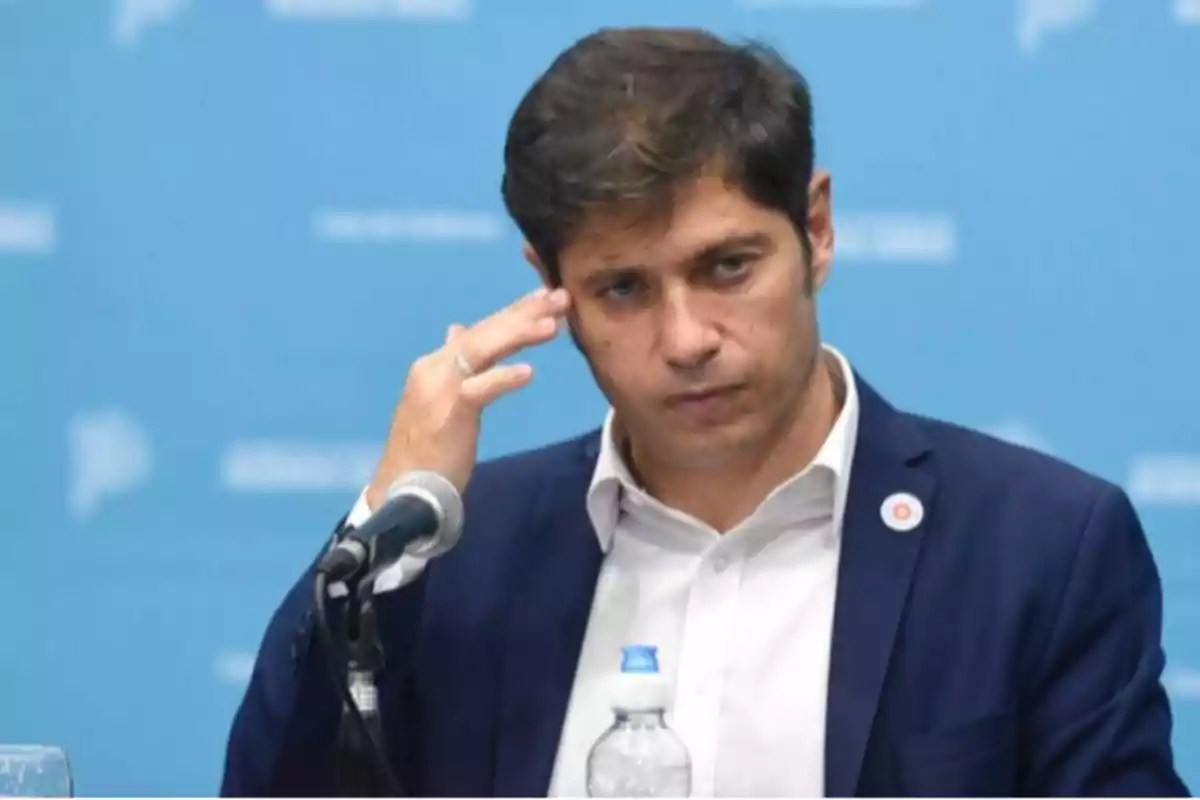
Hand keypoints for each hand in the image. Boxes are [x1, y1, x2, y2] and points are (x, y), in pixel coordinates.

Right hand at [365, 286, 571, 509]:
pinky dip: (503, 378)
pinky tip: (529, 372)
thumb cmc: (425, 452)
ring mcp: (439, 389)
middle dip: (523, 313)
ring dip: (518, 334)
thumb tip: (459, 330)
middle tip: (560, 297)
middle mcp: (434, 368)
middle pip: (484, 333)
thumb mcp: (439, 400)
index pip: (479, 331)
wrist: (402, 491)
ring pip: (481, 350)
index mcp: (435, 365)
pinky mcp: (448, 413)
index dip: (512, 313)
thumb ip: (454, 367)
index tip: (544, 298)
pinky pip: (480, 389)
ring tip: (552, 325)